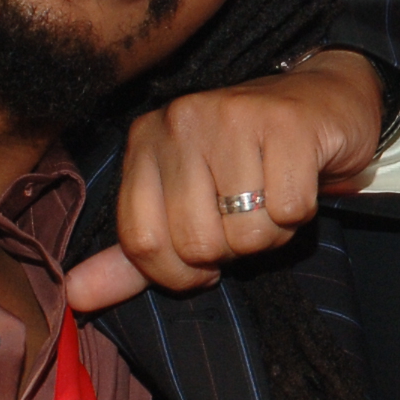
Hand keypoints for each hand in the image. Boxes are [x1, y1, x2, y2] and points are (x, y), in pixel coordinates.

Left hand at [67, 51, 386, 310]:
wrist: (323, 102)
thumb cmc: (250, 162)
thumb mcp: (185, 205)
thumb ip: (135, 255)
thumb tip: (75, 297)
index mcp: (144, 141)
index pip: (140, 241)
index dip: (177, 273)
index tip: (204, 263)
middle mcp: (179, 121)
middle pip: (196, 242)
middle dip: (232, 251)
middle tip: (247, 220)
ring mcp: (231, 116)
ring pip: (246, 232)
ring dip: (271, 234)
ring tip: (274, 199)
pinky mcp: (285, 123)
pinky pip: (290, 210)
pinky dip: (301, 213)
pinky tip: (298, 183)